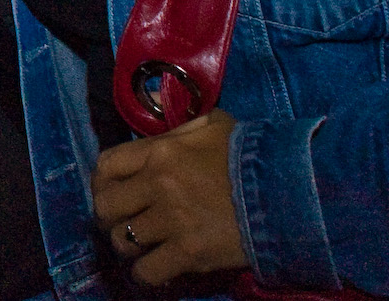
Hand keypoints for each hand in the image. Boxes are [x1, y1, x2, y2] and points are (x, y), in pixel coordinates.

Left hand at [93, 109, 247, 284]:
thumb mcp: (214, 125)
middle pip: (106, 206)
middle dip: (109, 215)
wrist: (291, 192)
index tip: (111, 191)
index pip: (106, 165)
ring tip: (140, 246)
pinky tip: (154, 268)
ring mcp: (172, 221)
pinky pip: (147, 270)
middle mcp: (158, 185)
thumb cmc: (253, 156)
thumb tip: (160, 121)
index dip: (102, 181)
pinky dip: (145, 273)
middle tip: (123, 221)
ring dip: (128, 245)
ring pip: (123, 240)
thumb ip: (181, 126)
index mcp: (160, 152)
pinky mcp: (190, 253)